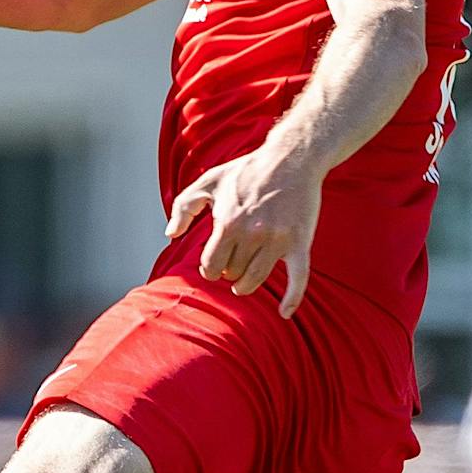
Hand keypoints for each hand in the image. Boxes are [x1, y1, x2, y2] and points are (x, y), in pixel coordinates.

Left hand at [165, 147, 322, 316]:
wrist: (290, 159)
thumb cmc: (247, 170)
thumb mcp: (208, 181)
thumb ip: (184, 207)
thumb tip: (171, 235)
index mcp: (228, 223)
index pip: (211, 266)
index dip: (209, 269)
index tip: (213, 264)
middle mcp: (252, 234)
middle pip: (233, 273)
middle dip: (229, 272)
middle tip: (232, 264)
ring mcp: (278, 240)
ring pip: (256, 279)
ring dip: (246, 285)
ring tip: (243, 283)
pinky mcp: (300, 242)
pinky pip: (299, 278)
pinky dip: (292, 299)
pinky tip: (284, 313)